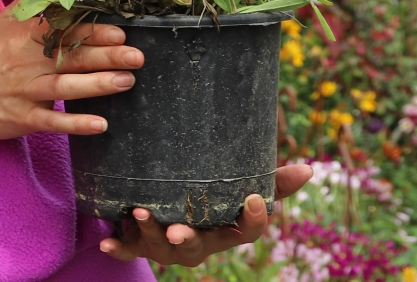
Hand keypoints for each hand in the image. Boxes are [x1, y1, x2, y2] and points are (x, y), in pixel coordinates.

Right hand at [0, 4, 143, 141]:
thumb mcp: (3, 23)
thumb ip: (31, 2)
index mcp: (23, 36)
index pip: (62, 29)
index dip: (91, 30)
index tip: (120, 30)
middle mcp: (25, 62)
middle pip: (69, 57)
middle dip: (105, 56)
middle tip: (136, 55)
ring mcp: (24, 91)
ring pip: (64, 88)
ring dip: (96, 85)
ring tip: (126, 81)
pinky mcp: (22, 118)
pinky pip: (52, 122)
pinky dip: (75, 124)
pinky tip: (100, 125)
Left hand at [99, 163, 312, 266]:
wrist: (170, 214)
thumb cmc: (211, 199)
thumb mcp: (238, 189)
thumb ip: (271, 181)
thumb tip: (310, 168)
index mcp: (225, 230)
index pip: (247, 232)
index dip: (253, 219)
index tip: (255, 198)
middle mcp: (200, 243)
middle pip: (199, 246)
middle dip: (188, 238)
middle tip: (179, 230)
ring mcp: (170, 246)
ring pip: (162, 247)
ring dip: (151, 233)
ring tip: (139, 213)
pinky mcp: (141, 243)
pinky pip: (130, 249)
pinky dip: (119, 246)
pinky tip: (106, 241)